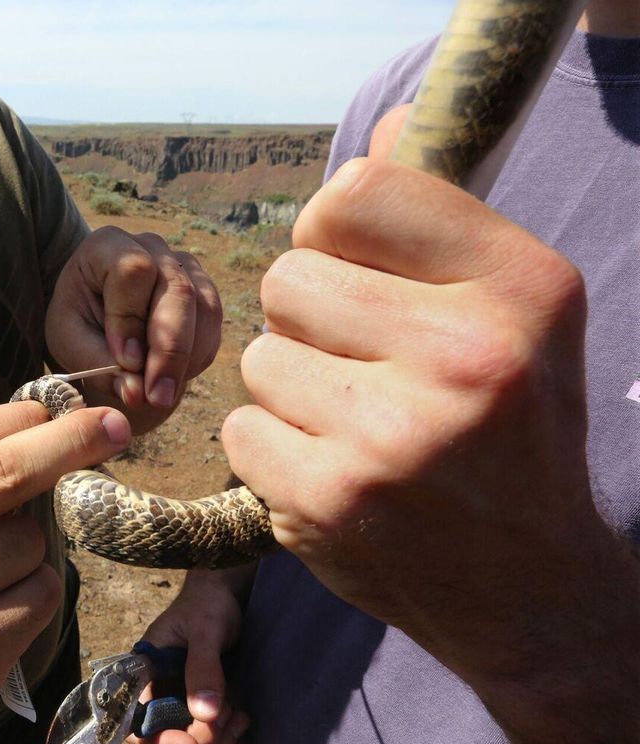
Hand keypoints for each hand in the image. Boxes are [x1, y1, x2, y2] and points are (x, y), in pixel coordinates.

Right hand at [0, 400, 131, 733]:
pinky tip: (0, 609)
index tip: (78, 408)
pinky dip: (36, 592)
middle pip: (2, 474)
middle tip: (116, 425)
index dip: (28, 417)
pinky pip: (41, 591)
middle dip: (69, 442)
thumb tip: (49, 422)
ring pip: (29, 540)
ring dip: (32, 550)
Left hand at [46, 226, 222, 434]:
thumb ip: (99, 365)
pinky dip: (197, 357)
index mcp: (106, 246)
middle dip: (169, 350)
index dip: (131, 318)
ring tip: (162, 395)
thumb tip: (137, 392)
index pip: (132, 271)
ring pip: (203, 308)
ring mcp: (183, 265)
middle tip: (156, 396)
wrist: (99, 323)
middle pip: (177, 289)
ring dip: (187, 358)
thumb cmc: (79, 326)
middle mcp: (150, 246)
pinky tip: (173, 378)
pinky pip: (214, 323)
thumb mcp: (71, 344)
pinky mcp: (204, 289)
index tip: (125, 361)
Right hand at [127, 571, 248, 743]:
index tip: (190, 740)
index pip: (134, 723)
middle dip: (200, 742)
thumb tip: (205, 714)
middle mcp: (155, 694)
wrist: (223, 599)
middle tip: (233, 718)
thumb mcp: (206, 630)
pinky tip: (243, 740)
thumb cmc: (207, 605)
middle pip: (164, 742)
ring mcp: (177, 704)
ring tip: (243, 718)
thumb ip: (204, 667)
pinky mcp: (198, 709)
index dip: (157, 741)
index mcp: (143, 675)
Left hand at [223, 110, 612, 677]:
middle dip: (309, 321)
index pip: (359, 190)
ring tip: (356, 427)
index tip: (354, 266)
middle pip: (288, 277)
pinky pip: (240, 428)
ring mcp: (393, 434)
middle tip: (360, 365)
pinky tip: (333, 473)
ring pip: (260, 358)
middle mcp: (464, 353)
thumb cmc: (510, 431)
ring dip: (291, 391)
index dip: (335, 230)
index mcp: (521, 288)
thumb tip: (388, 124)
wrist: (530, 591)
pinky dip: (273, 451)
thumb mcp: (515, 313)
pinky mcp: (329, 499)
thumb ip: (443, 221)